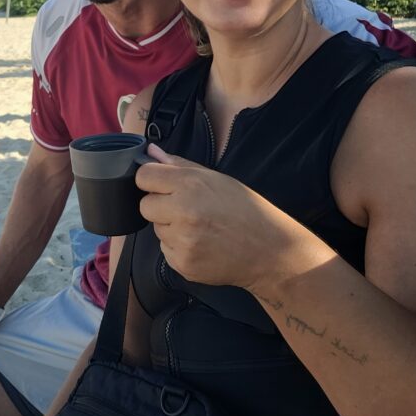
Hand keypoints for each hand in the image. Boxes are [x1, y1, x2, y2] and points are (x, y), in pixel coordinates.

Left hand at [135, 144, 301, 288]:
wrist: (271, 251)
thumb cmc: (246, 210)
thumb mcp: (217, 179)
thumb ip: (180, 165)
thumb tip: (151, 152)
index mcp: (190, 184)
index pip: (144, 176)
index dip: (152, 180)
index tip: (164, 186)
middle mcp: (183, 211)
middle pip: (145, 205)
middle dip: (161, 206)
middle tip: (188, 209)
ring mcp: (182, 240)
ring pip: (156, 229)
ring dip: (171, 228)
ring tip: (201, 228)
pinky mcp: (182, 264)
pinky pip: (166, 250)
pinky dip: (179, 247)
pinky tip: (202, 244)